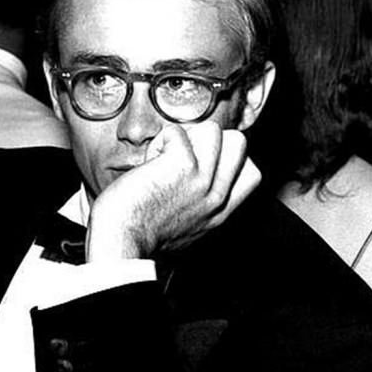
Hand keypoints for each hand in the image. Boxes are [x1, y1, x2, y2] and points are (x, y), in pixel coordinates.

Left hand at [86, 122, 260, 261]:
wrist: (120, 242)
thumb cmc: (138, 235)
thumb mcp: (184, 229)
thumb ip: (199, 208)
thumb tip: (196, 179)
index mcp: (219, 213)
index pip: (251, 172)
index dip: (227, 157)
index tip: (200, 164)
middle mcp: (216, 197)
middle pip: (239, 142)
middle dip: (208, 138)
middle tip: (183, 155)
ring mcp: (202, 181)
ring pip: (212, 129)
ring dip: (184, 136)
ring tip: (164, 156)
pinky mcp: (182, 165)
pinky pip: (177, 132)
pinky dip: (160, 141)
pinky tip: (150, 160)